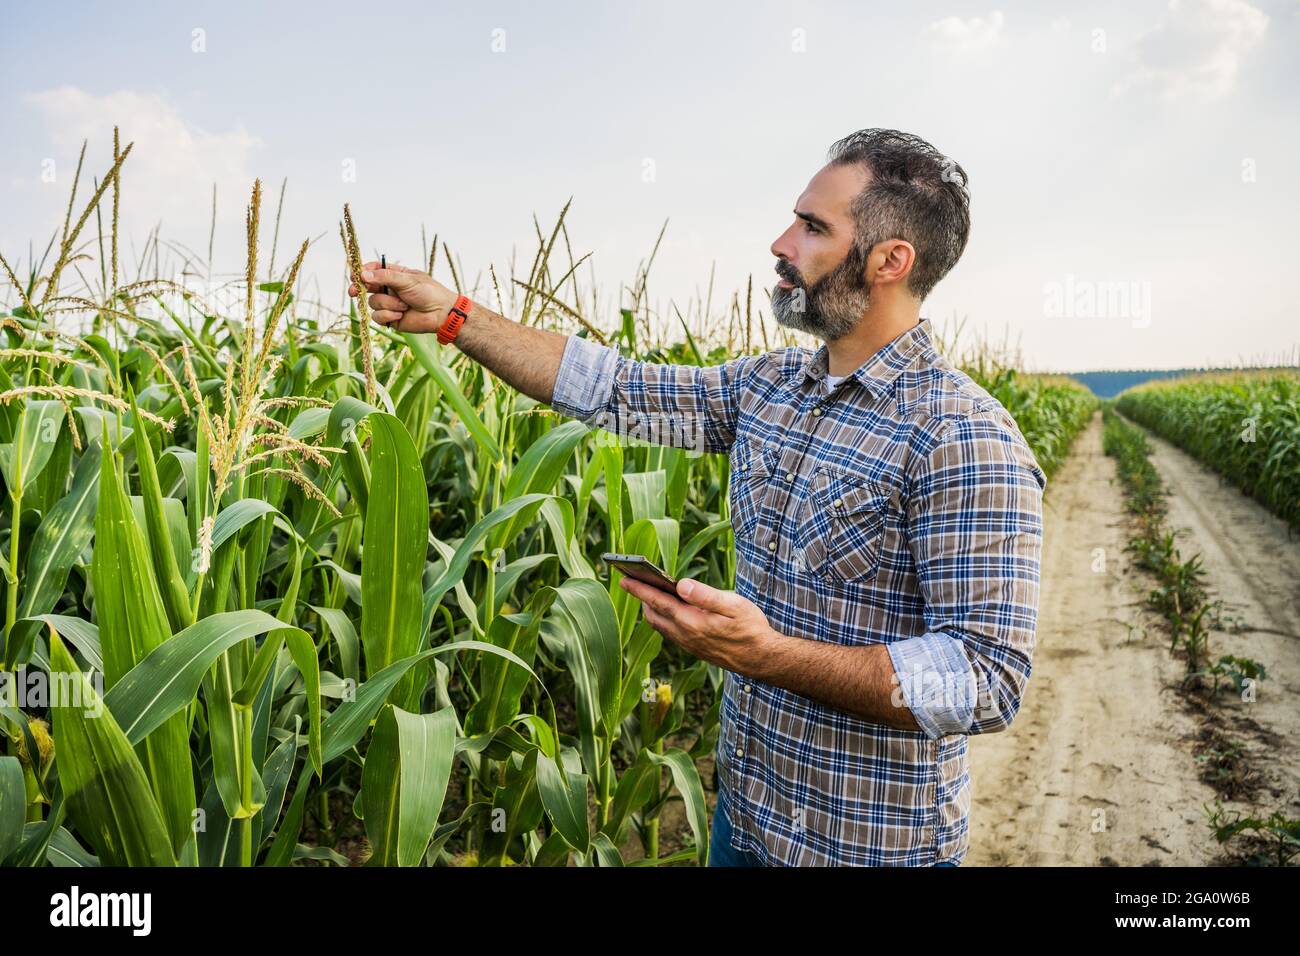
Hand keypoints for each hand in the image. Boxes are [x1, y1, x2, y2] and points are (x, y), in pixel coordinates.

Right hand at [346, 260, 456, 333]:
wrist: (441, 314)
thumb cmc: (429, 292)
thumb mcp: (407, 280)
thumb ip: (385, 277)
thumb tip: (363, 275)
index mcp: (395, 275)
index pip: (374, 270)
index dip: (363, 272)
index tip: (355, 274)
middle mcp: (389, 288)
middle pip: (366, 286)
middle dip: (358, 288)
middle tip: (353, 291)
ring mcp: (389, 303)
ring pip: (372, 302)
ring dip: (387, 304)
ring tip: (404, 305)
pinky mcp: (390, 318)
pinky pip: (378, 316)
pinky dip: (388, 315)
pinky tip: (401, 314)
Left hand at [617, 576, 783, 675]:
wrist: (762, 659)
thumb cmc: (751, 628)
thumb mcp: (733, 605)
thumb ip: (705, 595)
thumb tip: (680, 584)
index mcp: (691, 622)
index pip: (658, 602)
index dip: (639, 590)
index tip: (624, 579)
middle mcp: (685, 635)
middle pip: (653, 615)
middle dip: (642, 598)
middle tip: (635, 581)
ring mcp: (688, 645)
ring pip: (660, 626)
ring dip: (651, 610)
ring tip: (649, 593)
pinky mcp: (694, 649)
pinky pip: (670, 633)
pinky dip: (663, 619)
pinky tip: (670, 610)